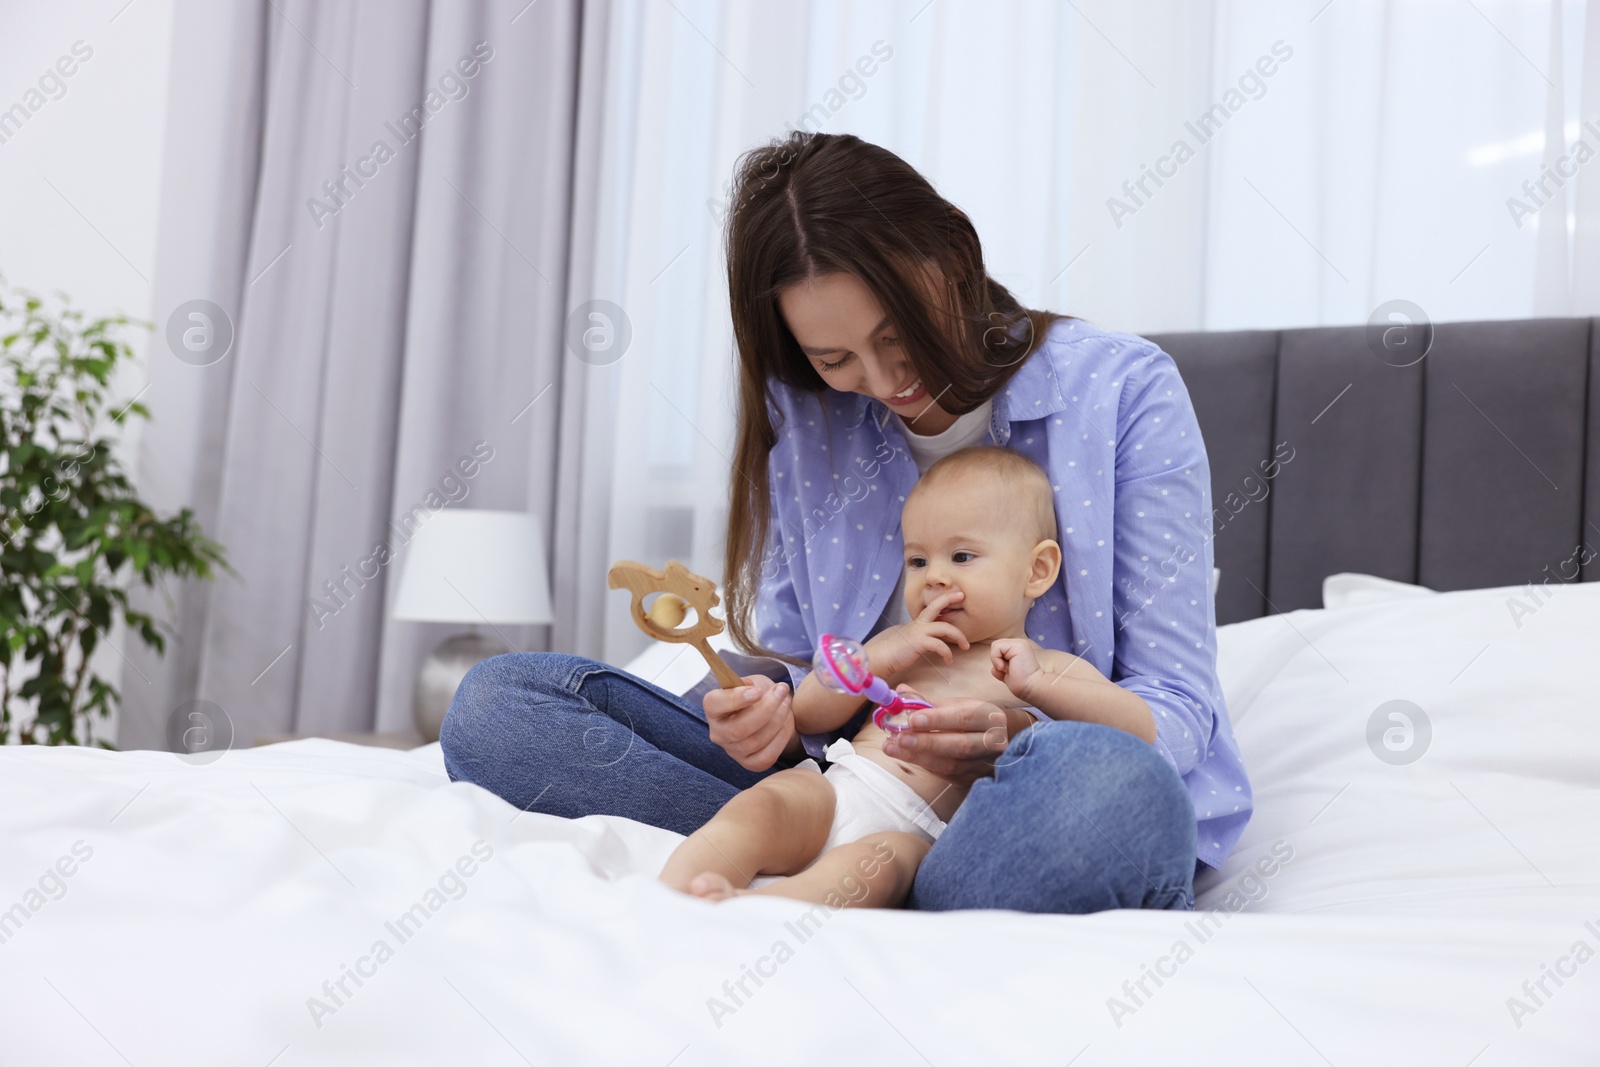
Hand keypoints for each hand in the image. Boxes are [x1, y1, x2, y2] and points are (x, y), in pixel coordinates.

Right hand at [704, 674, 794, 770]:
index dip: (736, 699)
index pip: (715, 704)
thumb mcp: (751, 682)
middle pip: (738, 728)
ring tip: (786, 703)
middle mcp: (718, 732)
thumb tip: (751, 688)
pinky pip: (767, 756)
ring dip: (777, 721)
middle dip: (765, 709)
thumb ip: (749, 684)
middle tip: (782, 692)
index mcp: (713, 708)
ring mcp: (732, 751)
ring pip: (755, 742)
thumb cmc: (756, 694)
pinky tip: (787, 722)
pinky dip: (781, 738)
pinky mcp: (749, 763)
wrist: (766, 713)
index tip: (758, 691)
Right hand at [863, 590, 970, 677]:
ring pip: (945, 627)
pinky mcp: (919, 642)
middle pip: (936, 606)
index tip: (955, 596)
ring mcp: (919, 632)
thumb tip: (926, 641)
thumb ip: (917, 637)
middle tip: (962, 595)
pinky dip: (947, 653)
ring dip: (959, 636)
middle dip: (949, 598)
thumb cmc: (891, 651)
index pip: (932, 609)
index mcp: (916, 623)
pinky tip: (948, 661)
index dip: (943, 600)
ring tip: (965, 646)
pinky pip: (940, 645)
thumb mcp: (907, 640)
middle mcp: (918, 624)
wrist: (880, 657)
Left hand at [880, 694, 1031, 784]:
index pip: (964, 717)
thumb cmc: (977, 719)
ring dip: (919, 757)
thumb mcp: (960, 704)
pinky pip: (949, 776)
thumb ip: (929, 701)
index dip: (938, 719)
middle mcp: (992, 742)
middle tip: (898, 738)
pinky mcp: (976, 779)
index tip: (912, 719)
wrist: (1007, 741)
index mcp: (989, 717)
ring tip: (893, 748)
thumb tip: (900, 692)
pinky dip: (926, 766)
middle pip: (959, 745)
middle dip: (926, 742)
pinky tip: (908, 757)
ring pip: (952, 764)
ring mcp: (985, 764)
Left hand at [990, 637, 1045, 700]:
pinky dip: (996, 659)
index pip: (998, 650)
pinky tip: (1006, 667)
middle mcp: (1019, 644)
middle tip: (1009, 671)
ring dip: (997, 661)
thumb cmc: (1022, 684)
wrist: (1032, 687)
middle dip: (997, 661)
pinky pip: (996, 647)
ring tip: (1009, 669)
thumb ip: (1000, 668)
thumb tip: (994, 669)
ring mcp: (1019, 643)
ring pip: (995, 646)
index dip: (998, 662)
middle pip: (995, 647)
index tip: (1009, 672)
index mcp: (1017, 650)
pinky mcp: (1018, 645)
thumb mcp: (1007, 674)